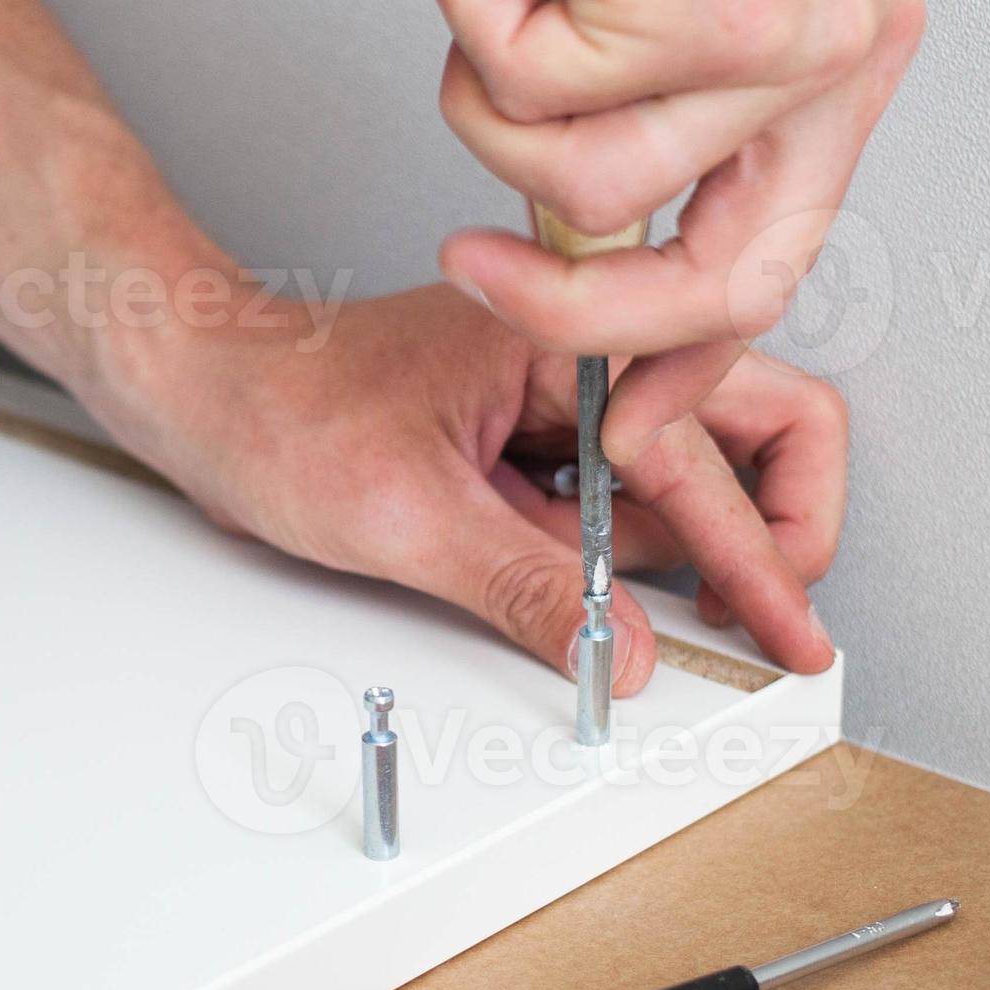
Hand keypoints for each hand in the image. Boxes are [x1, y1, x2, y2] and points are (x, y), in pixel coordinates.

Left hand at [114, 286, 843, 689]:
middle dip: (770, 527)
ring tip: (658, 613)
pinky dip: (623, 559)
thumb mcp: (404, 517)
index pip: (709, 451)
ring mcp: (564, 404)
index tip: (790, 627)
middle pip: (747, 430)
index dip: (764, 553)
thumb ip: (525, 587)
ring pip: (686, 478)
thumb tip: (620, 649)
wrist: (199, 390)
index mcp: (567, 340)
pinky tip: (590, 593)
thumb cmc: (276, 406)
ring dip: (688, 550)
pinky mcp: (533, 446)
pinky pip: (617, 505)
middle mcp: (583, 361)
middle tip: (769, 616)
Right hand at [428, 0, 923, 470]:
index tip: (626, 403)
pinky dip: (470, 5)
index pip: (783, 249)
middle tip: (475, 268)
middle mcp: (841, 47)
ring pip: (583, 186)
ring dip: (491, 79)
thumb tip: (574, 235)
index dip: (688, 344)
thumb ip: (631, 107)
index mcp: (845, 40)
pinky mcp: (703, 17)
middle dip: (576, 306)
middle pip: (721, 274)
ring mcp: (785, 38)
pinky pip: (522, 97)